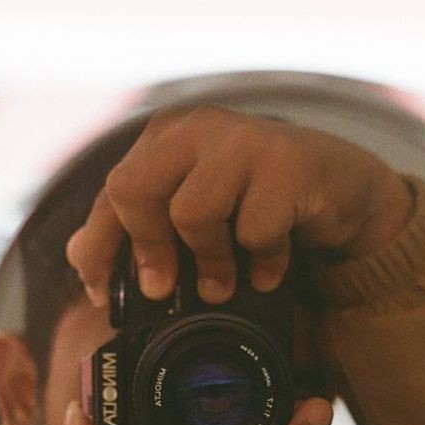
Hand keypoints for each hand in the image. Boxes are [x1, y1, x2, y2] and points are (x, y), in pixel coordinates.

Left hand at [65, 106, 412, 308]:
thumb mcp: (197, 218)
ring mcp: (243, 138)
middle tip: (163, 290)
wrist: (344, 194)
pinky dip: (262, 261)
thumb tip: (80, 260)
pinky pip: (253, 228)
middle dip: (145, 248)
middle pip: (132, 188)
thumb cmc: (262, 207)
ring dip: (211, 262)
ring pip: (192, 211)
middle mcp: (198, 128)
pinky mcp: (287, 161)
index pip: (110, 193)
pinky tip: (271, 269)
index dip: (99, 250)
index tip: (107, 295)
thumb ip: (140, 233)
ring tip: (226, 284)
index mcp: (166, 139)